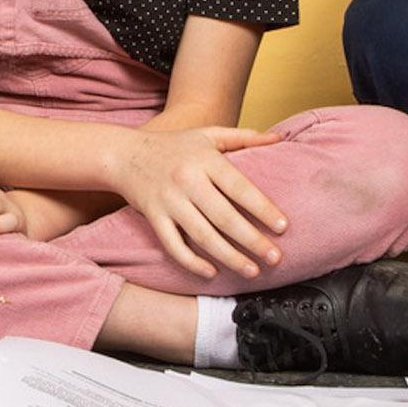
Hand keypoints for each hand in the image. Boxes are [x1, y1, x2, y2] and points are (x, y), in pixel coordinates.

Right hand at [107, 127, 286, 280]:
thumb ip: (244, 137)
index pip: (240, 187)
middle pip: (224, 217)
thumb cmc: (174, 146)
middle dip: (252, 240)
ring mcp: (169, 201)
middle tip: (275, 258)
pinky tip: (212, 272)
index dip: (262, 208)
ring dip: (229, 257)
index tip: (283, 227)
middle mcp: (188, 181)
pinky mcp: (153, 217)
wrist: (124, 154)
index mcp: (206, 160)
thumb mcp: (208, 134)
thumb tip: (280, 139)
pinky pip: (173, 245)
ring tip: (252, 271)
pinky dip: (192, 262)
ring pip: (202, 236)